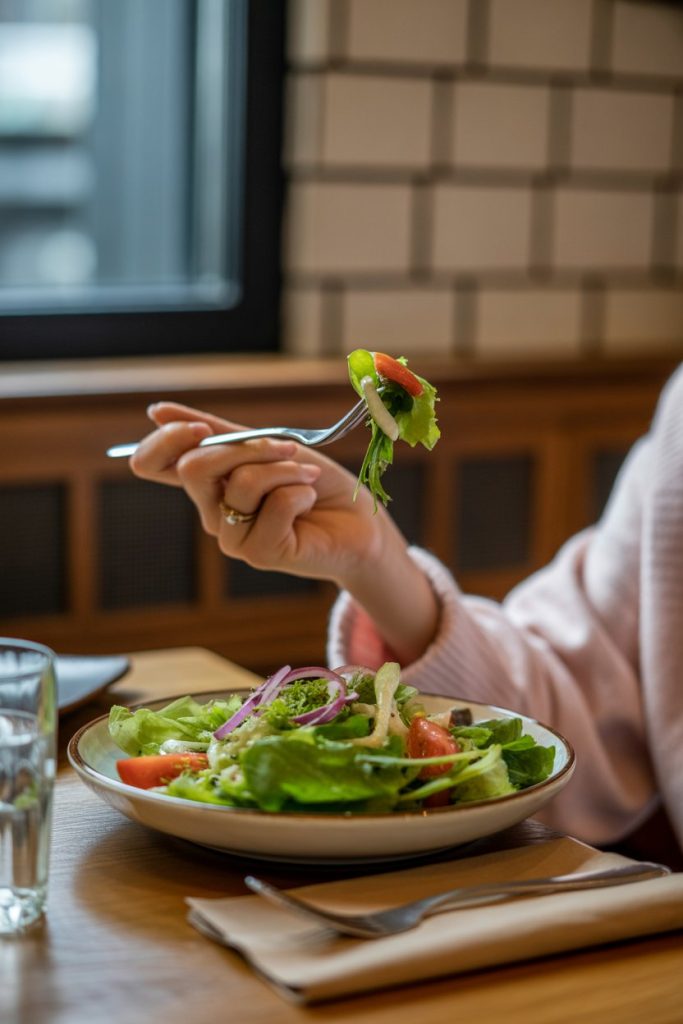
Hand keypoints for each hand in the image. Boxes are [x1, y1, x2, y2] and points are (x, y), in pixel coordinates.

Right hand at [129, 401, 438, 662]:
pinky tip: (310, 503)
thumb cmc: (312, 482)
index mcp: (208, 483)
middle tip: (287, 447)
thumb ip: (218, 430)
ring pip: (241, 483)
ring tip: (308, 478)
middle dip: (246, 447)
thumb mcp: (266, 445)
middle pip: (194, 468)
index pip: (151, 464)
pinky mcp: (260, 553)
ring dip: (284, 469)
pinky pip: (274, 505)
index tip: (200, 428)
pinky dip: (300, 492)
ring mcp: (233, 537)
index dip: (166, 442)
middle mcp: (212, 512)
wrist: (358, 519)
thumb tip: (157, 411)